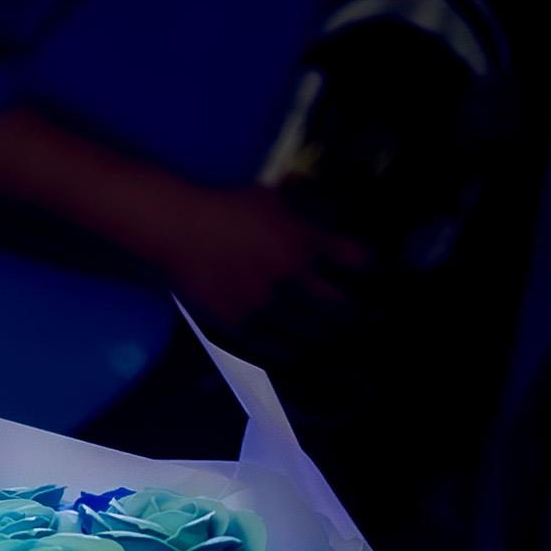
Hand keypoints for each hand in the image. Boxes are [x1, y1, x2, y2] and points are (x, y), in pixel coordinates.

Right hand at [143, 182, 366, 332]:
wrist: (180, 230)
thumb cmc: (227, 207)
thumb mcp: (275, 197)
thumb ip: (307, 209)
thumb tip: (329, 216)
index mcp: (306, 241)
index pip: (355, 259)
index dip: (366, 264)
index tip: (369, 269)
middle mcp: (292, 276)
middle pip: (339, 304)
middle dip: (350, 308)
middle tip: (351, 312)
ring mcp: (267, 305)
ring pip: (309, 329)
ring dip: (320, 331)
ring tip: (324, 332)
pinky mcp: (240, 325)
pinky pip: (273, 347)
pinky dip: (288, 351)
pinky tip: (295, 352)